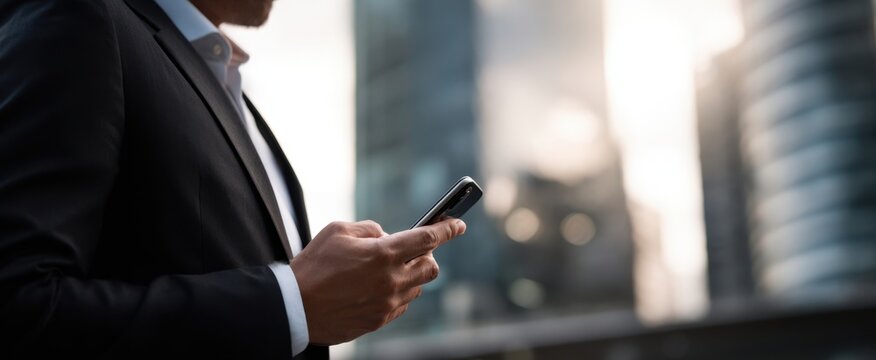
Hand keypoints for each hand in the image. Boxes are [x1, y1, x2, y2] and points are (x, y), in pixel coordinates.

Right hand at [290, 218, 465, 344]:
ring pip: (417, 288)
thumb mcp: (337, 231)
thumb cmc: (312, 266)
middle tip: (412, 250)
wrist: (294, 307)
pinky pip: (400, 305)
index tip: (458, 225)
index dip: (448, 229)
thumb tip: (385, 236)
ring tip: (385, 271)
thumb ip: (369, 229)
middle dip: (427, 256)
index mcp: (383, 254)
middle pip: (431, 268)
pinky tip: (376, 289)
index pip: (428, 238)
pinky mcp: (379, 320)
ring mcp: (387, 303)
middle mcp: (391, 280)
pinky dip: (396, 294)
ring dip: (409, 276)